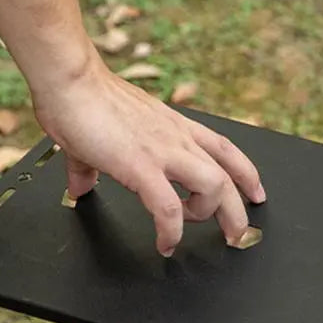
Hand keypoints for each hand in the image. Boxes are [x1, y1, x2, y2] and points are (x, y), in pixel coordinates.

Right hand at [33, 60, 264, 255]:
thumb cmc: (80, 99)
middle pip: (227, 176)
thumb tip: (79, 185)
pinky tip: (165, 244)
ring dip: (208, 215)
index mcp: (173, 127)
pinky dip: (171, 231)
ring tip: (188, 230)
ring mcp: (163, 151)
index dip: (246, 174)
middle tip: (237, 233)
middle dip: (238, 210)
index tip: (255, 193)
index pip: (224, 149)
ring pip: (213, 188)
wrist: (67, 78)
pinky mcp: (141, 166)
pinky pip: (169, 208)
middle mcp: (176, 138)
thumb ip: (89, 166)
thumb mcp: (96, 134)